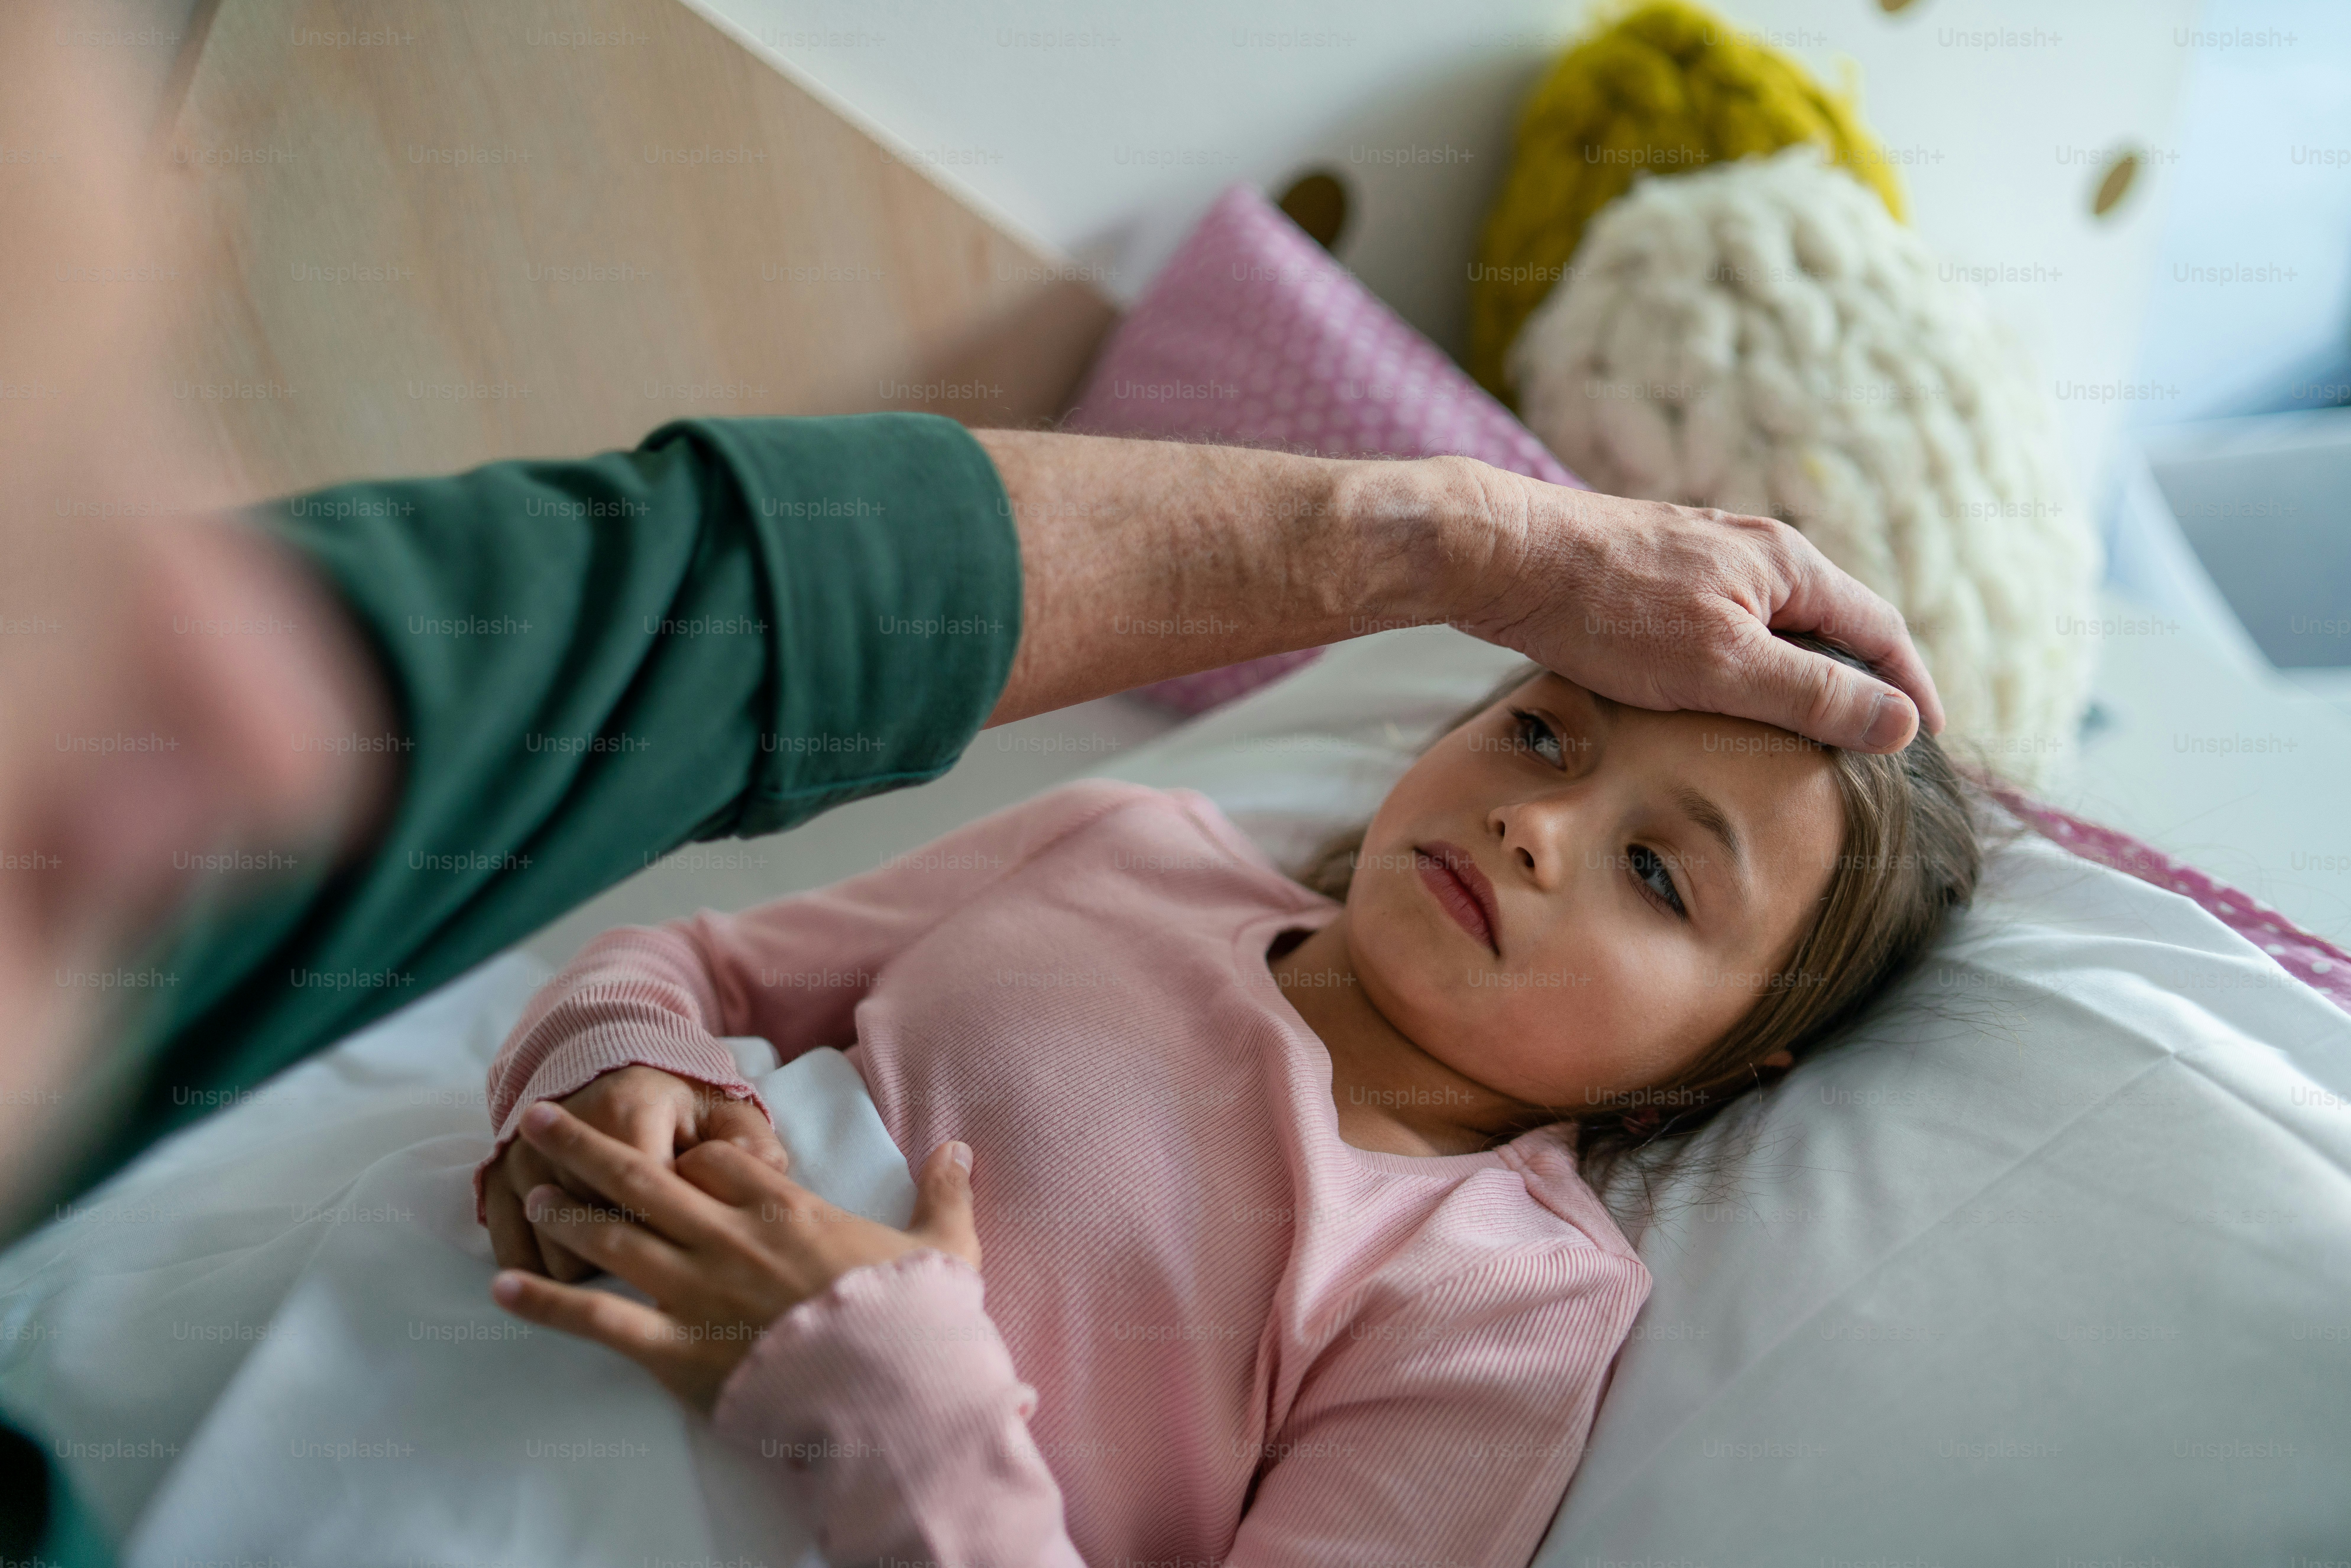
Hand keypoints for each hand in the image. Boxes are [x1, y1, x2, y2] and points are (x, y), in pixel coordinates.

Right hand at [482, 1066, 789, 1280]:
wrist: (602, 1071)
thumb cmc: (673, 1105)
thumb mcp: (721, 1112)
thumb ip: (751, 1145)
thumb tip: (769, 1174)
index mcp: (628, 1110)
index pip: (646, 1196)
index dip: (674, 1232)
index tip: (695, 1243)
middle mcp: (563, 1136)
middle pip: (597, 1233)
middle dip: (633, 1258)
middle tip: (661, 1255)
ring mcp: (524, 1160)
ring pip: (556, 1254)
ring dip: (590, 1267)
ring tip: (622, 1251)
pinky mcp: (496, 1182)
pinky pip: (516, 1252)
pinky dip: (545, 1267)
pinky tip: (580, 1259)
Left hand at [488, 1100, 980, 1410]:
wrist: (894, 1393)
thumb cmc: (916, 1322)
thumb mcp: (945, 1248)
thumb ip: (945, 1193)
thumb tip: (960, 1147)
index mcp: (785, 1210)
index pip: (718, 1160)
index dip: (688, 1153)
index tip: (672, 1152)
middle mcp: (729, 1238)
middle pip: (643, 1177)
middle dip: (585, 1146)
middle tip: (540, 1119)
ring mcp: (697, 1291)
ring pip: (613, 1237)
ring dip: (563, 1213)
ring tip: (524, 1193)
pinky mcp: (677, 1350)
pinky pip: (598, 1320)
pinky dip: (546, 1303)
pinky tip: (504, 1288)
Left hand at [1442, 460, 1945, 752]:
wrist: (1506, 556)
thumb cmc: (1609, 609)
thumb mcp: (1723, 665)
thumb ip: (1812, 694)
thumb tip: (1901, 723)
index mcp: (1788, 566)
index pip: (1880, 631)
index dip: (1910, 687)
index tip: (1929, 738)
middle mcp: (1754, 552)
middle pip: (1833, 623)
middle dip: (1861, 679)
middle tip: (1873, 742)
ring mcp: (1703, 560)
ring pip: (1776, 624)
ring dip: (1801, 672)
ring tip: (1806, 730)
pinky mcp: (1656, 577)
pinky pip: (1725, 625)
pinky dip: (1745, 664)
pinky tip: (1723, 698)